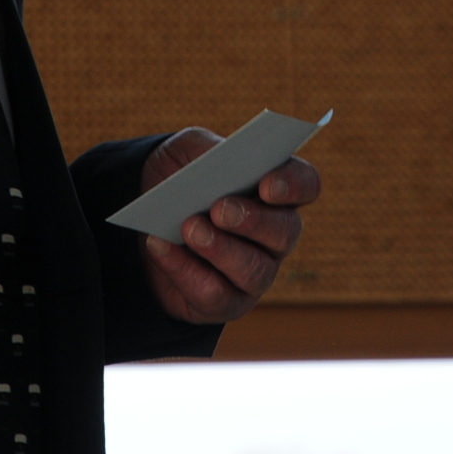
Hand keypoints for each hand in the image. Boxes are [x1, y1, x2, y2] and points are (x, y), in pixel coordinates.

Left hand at [138, 127, 321, 326]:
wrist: (146, 219)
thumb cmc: (181, 179)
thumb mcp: (187, 151)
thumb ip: (206, 150)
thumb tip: (216, 163)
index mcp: (276, 190)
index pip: (306, 185)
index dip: (294, 185)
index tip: (267, 185)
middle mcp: (276, 235)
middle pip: (285, 231)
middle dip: (253, 221)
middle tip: (220, 210)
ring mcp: (256, 272)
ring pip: (255, 270)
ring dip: (221, 250)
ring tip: (190, 230)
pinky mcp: (226, 302)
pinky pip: (215, 295)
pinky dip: (184, 270)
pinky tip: (160, 246)